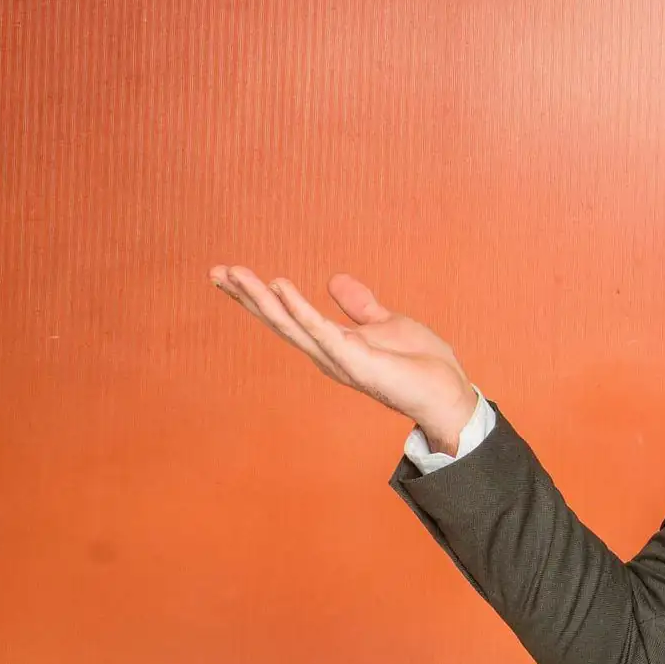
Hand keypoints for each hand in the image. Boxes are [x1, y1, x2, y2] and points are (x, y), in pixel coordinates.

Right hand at [209, 265, 475, 449]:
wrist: (449, 393)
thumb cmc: (421, 365)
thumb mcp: (387, 324)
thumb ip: (360, 306)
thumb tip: (334, 280)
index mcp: (332, 343)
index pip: (287, 316)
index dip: (258, 295)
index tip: (229, 273)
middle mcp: (327, 353)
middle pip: (278, 320)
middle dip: (246, 296)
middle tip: (215, 271)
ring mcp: (339, 359)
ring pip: (290, 324)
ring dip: (261, 299)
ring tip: (234, 274)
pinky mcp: (357, 361)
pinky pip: (323, 331)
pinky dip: (300, 309)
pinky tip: (280, 286)